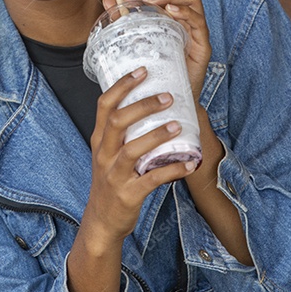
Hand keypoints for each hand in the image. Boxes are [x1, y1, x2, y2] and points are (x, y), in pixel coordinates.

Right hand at [83, 66, 197, 246]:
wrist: (102, 221)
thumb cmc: (111, 181)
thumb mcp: (108, 154)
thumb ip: (122, 132)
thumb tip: (150, 104)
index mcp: (100, 140)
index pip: (105, 105)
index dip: (122, 86)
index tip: (142, 70)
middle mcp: (104, 154)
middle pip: (118, 121)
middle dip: (143, 106)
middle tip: (168, 96)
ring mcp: (114, 175)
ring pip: (133, 149)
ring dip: (157, 135)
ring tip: (178, 126)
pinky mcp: (128, 194)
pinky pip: (152, 179)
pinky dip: (173, 170)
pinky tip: (190, 163)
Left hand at [103, 0, 211, 102]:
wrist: (170, 102)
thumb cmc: (154, 72)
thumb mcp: (135, 43)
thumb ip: (123, 22)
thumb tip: (107, 1)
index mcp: (169, 14)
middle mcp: (184, 17)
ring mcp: (195, 29)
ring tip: (149, 0)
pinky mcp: (203, 44)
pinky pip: (199, 21)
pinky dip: (185, 12)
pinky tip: (170, 12)